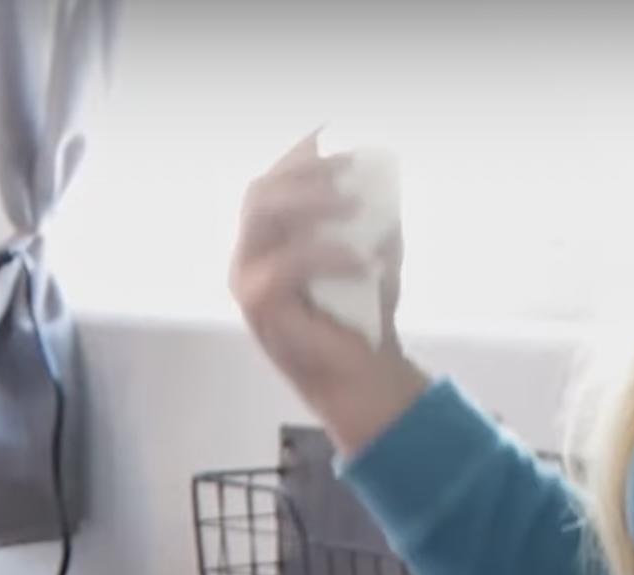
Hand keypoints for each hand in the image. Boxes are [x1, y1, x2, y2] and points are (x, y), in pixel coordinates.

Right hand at [230, 133, 429, 454]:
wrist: (361, 374)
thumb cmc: (364, 313)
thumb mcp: (374, 250)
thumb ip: (373, 214)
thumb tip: (385, 172)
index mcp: (271, 239)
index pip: (272, 183)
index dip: (301, 157)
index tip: (341, 141)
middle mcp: (251, 255)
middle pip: (260, 191)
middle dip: (305, 172)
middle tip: (349, 171)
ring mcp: (248, 280)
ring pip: (262, 216)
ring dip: (310, 201)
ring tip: (355, 206)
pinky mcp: (257, 307)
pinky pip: (286, 265)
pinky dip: (328, 255)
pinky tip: (362, 262)